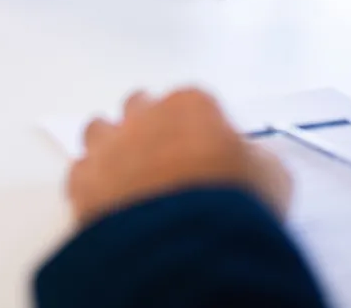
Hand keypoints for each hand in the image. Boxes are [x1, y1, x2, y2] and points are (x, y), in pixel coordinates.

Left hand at [68, 89, 292, 227]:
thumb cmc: (232, 205)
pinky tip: (108, 197)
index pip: (192, 102)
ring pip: (100, 129)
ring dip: (113, 145)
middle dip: (150, 124)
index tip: (205, 147)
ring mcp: (109, 146)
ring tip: (129, 171)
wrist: (187, 247)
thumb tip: (249, 159)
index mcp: (191, 105)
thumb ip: (254, 157)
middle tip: (165, 153)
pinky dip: (92, 182)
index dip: (199, 126)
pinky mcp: (83, 182)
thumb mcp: (270, 177)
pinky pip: (80, 171)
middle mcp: (144, 116)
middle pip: (140, 106)